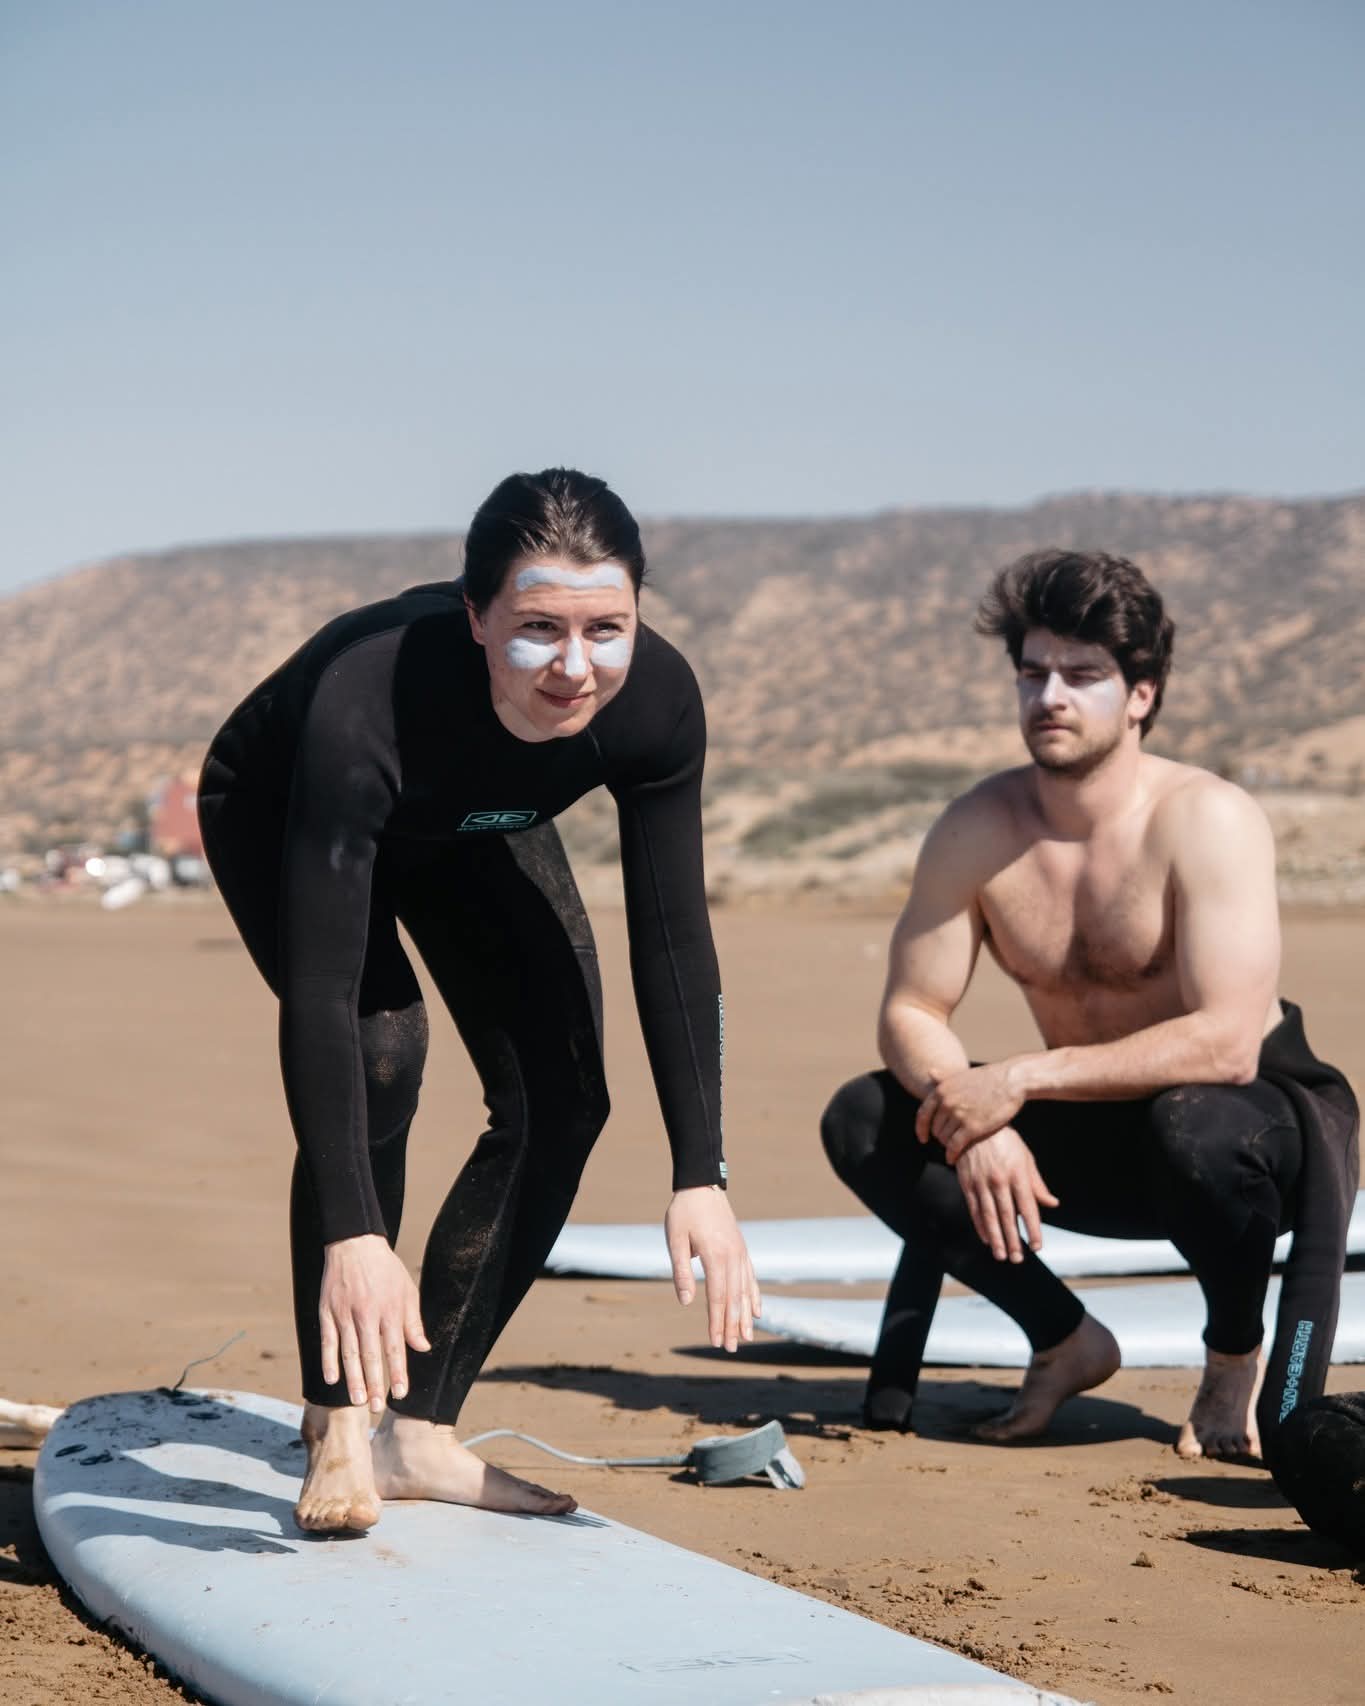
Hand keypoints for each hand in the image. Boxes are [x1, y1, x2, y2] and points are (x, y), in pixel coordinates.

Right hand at [319, 1234, 430, 1410]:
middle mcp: (366, 1314)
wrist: (355, 1243)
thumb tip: (423, 1348)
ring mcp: (344, 1314)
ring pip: (349, 1352)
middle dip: (374, 1383)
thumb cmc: (385, 1269)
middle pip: (371, 1355)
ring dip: (353, 1379)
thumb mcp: (407, 1290)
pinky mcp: (327, 1311)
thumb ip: (413, 1322)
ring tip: (357, 1401)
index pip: (395, 1347)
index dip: (398, 1371)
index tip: (401, 1393)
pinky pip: (327, 1340)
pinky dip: (328, 1360)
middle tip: (377, 1407)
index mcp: (389, 1310)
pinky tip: (332, 1379)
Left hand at [665, 1187, 761, 1351]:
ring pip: (745, 1291)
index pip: (717, 1296)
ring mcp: (740, 1253)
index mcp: (715, 1255)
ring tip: (745, 1338)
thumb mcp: (675, 1240)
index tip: (715, 1341)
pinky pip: (751, 1278)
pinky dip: (754, 1297)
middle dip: (732, 1325)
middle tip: (730, 1348)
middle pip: (734, 1298)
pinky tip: (756, 1313)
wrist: (702, 1185)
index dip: (716, 1320)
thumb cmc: (684, 1212)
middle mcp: (733, 1256)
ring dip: (745, 1316)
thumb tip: (685, 1302)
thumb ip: (681, 1271)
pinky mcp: (742, 1250)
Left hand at [916, 1061, 1025, 1158]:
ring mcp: (959, 1115)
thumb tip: (929, 1072)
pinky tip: (953, 1159)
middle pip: (935, 1128)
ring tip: (955, 1148)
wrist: (1011, 1080)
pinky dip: (951, 1154)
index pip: (923, 1114)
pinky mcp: (972, 1128)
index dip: (921, 1129)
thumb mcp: (962, 1075)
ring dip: (947, 1146)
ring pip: (944, 1138)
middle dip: (940, 1136)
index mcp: (942, 1090)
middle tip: (949, 1141)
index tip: (923, 1138)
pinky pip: (954, 1146)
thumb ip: (944, 1078)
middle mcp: (947, 1103)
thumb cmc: (989, 1078)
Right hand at [954, 1128, 1058, 1262]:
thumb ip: (1037, 1183)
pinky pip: (974, 1208)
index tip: (1037, 1246)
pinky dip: (980, 1225)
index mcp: (1018, 1174)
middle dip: (1013, 1240)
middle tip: (1017, 1259)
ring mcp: (981, 1182)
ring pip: (989, 1216)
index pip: (1028, 1208)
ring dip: (996, 1238)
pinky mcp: (967, 1183)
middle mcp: (999, 1180)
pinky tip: (986, 1238)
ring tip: (1001, 1255)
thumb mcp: (1025, 1157)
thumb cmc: (1005, 1140)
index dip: (1032, 1229)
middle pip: (1007, 1216)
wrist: (974, 1123)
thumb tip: (1052, 1203)